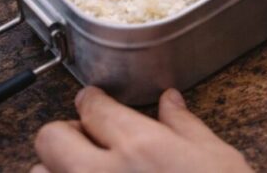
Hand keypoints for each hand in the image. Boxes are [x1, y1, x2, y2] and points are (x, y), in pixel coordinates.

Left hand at [32, 87, 251, 172]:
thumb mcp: (215, 158)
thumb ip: (185, 127)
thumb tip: (170, 102)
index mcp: (140, 146)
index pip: (92, 106)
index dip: (91, 101)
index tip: (93, 104)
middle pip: (51, 136)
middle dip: (65, 134)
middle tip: (87, 141)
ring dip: (55, 172)